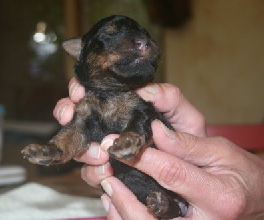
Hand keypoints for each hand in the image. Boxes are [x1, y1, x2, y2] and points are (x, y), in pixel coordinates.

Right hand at [53, 78, 205, 185]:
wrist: (196, 176)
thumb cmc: (190, 143)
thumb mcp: (186, 118)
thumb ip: (170, 99)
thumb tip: (146, 91)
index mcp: (125, 107)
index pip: (94, 91)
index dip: (80, 88)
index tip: (78, 93)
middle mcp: (110, 126)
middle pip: (77, 114)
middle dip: (67, 112)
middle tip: (70, 116)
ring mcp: (107, 150)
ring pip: (79, 145)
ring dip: (81, 148)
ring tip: (98, 154)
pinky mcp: (110, 173)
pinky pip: (92, 173)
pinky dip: (93, 172)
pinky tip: (104, 172)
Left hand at [98, 121, 263, 218]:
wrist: (260, 199)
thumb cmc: (243, 172)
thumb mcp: (221, 151)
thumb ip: (187, 144)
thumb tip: (155, 130)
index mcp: (219, 197)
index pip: (171, 174)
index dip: (141, 157)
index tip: (117, 142)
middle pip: (152, 213)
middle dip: (123, 192)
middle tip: (106, 171)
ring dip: (120, 209)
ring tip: (107, 185)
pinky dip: (127, 219)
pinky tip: (115, 203)